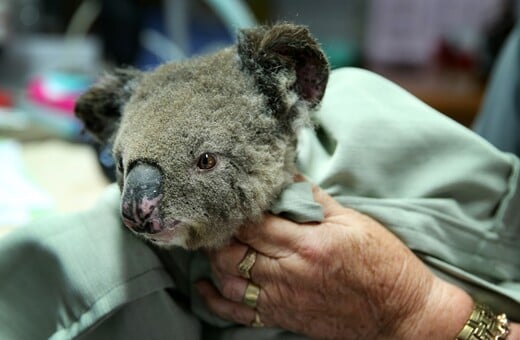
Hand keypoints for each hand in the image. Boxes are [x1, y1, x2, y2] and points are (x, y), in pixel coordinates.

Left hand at [196, 185, 478, 338]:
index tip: (226, 197)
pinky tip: (205, 286)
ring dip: (214, 260)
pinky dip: (215, 301)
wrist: (400, 313)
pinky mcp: (282, 317)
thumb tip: (287, 177)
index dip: (234, 210)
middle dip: (218, 234)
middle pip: (233, 251)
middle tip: (214, 218)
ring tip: (212, 243)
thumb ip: (314, 200)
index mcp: (307, 244)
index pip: (253, 223)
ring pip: (229, 280)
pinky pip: (238, 314)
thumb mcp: (352, 222)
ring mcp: (282, 299)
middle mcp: (288, 273)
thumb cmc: (382, 264)